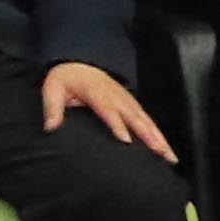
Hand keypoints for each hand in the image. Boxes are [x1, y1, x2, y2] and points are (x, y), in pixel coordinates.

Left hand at [45, 61, 176, 158]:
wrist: (80, 63)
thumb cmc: (66, 79)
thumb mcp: (53, 88)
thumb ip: (52, 107)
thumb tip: (50, 127)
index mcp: (97, 93)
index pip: (109, 111)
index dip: (118, 125)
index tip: (127, 141)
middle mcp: (117, 97)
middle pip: (135, 118)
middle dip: (149, 136)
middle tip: (160, 154)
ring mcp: (127, 100)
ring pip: (146, 121)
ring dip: (159, 138)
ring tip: (169, 156)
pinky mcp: (132, 105)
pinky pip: (148, 120)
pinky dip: (159, 134)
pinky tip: (166, 148)